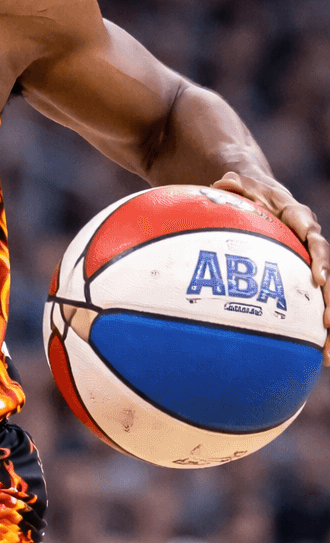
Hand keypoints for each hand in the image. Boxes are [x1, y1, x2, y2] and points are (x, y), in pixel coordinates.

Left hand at [213, 172, 329, 364]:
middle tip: (328, 324)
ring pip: (326, 296)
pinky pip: (310, 306)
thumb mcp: (242, 185)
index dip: (318, 259)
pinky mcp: (302, 280)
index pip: (313, 240)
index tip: (317, 279)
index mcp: (300, 220)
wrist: (264, 195)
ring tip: (328, 357)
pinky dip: (314, 332)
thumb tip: (222, 182)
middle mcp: (310, 244)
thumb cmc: (249, 192)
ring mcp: (309, 264)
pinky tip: (315, 360)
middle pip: (327, 275)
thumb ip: (237, 187)